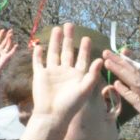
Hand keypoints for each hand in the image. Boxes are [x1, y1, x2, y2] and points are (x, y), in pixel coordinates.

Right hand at [23, 24, 106, 139]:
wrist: (53, 115)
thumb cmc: (71, 104)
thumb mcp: (85, 89)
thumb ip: (92, 75)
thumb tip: (101, 60)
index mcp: (77, 75)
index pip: (82, 58)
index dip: (84, 49)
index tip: (87, 38)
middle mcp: (65, 72)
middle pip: (67, 52)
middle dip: (69, 39)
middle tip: (70, 25)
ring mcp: (52, 73)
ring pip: (54, 53)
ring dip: (55, 42)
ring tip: (57, 29)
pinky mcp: (40, 75)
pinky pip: (39, 62)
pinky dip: (38, 54)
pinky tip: (40, 46)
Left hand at [99, 48, 139, 136]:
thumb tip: (138, 88)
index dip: (131, 61)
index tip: (122, 51)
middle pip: (137, 73)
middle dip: (122, 62)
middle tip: (107, 53)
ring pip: (135, 82)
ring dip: (121, 71)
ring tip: (108, 63)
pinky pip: (136, 100)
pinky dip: (126, 92)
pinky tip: (116, 84)